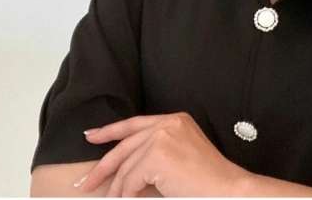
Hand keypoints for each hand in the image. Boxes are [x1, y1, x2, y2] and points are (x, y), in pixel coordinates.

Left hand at [76, 112, 245, 196]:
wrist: (226, 189)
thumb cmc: (206, 180)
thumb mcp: (179, 155)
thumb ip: (156, 151)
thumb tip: (123, 168)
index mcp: (175, 119)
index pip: (135, 123)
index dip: (110, 130)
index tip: (91, 136)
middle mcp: (168, 123)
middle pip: (125, 144)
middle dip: (102, 166)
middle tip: (85, 183)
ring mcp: (163, 137)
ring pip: (126, 168)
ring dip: (117, 190)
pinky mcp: (158, 156)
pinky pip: (131, 181)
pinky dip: (127, 196)